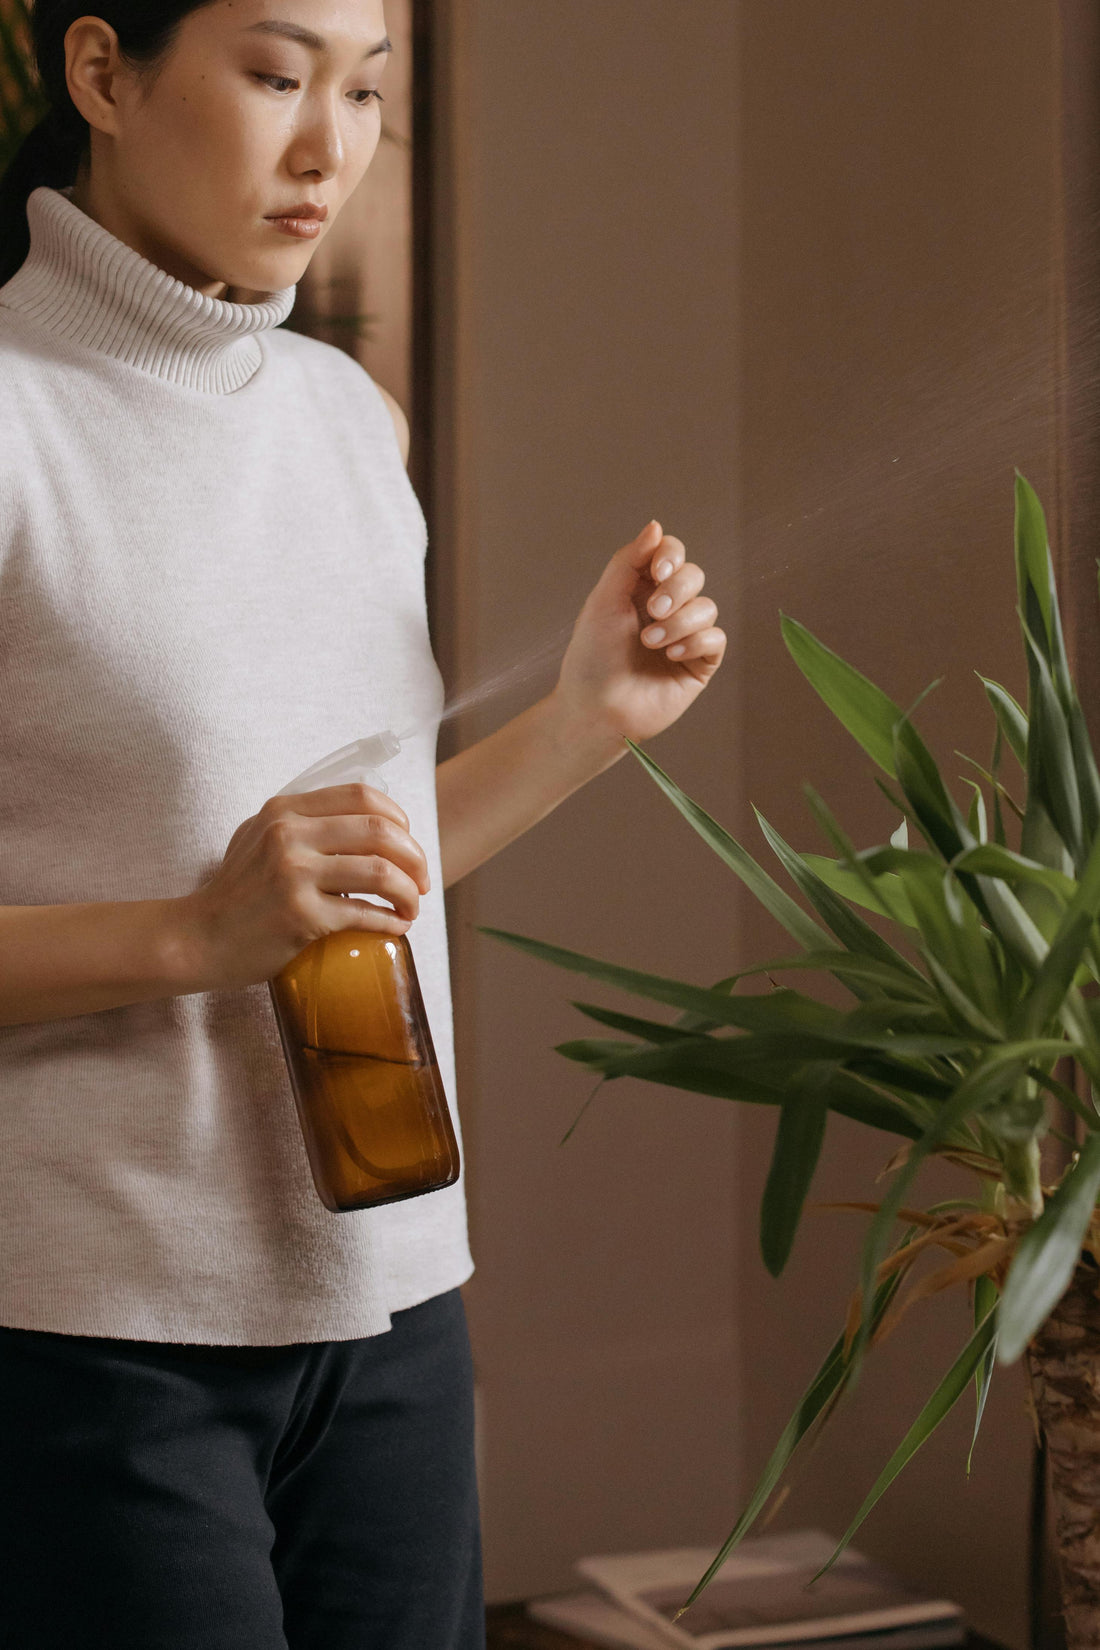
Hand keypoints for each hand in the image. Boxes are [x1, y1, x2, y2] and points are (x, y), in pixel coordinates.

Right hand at [182, 783, 431, 989]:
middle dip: (416, 858)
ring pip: (382, 873)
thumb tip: (362, 819)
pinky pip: (366, 914)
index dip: (398, 818)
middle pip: (381, 832)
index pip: (361, 796)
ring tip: (413, 907)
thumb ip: (299, 822)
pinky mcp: (302, 917)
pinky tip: (396, 927)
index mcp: (284, 811)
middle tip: (423, 881)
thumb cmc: (235, 893)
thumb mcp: (257, 837)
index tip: (408, 842)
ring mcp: (294, 876)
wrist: (196, 938)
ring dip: (410, 893)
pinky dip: (391, 922)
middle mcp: (289, 836)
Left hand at [552, 520, 726, 744]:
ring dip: (680, 622)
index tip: (657, 572)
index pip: (671, 554)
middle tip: (652, 612)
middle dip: (676, 590)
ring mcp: (684, 636)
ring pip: (707, 607)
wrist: (597, 710)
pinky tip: (671, 655)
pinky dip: (695, 642)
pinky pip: (715, 639)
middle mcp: (666, 609)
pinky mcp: (700, 664)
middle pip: (693, 576)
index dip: (671, 556)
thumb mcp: (603, 600)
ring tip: (651, 643)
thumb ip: (629, 560)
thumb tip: (656, 526)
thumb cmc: (592, 657)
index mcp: (640, 589)